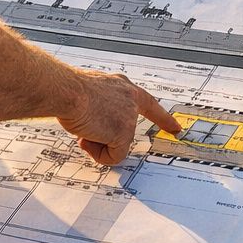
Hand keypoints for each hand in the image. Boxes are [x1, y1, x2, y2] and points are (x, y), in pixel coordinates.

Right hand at [57, 70, 181, 165]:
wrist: (67, 91)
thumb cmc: (70, 89)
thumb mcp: (89, 94)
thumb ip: (99, 108)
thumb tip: (92, 127)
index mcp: (121, 85)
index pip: (148, 103)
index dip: (162, 118)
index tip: (176, 128)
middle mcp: (129, 99)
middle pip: (128, 129)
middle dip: (109, 137)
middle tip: (96, 139)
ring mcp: (128, 117)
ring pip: (116, 144)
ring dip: (96, 142)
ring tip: (82, 129)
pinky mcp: (124, 133)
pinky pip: (113, 156)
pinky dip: (99, 154)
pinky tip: (87, 138)